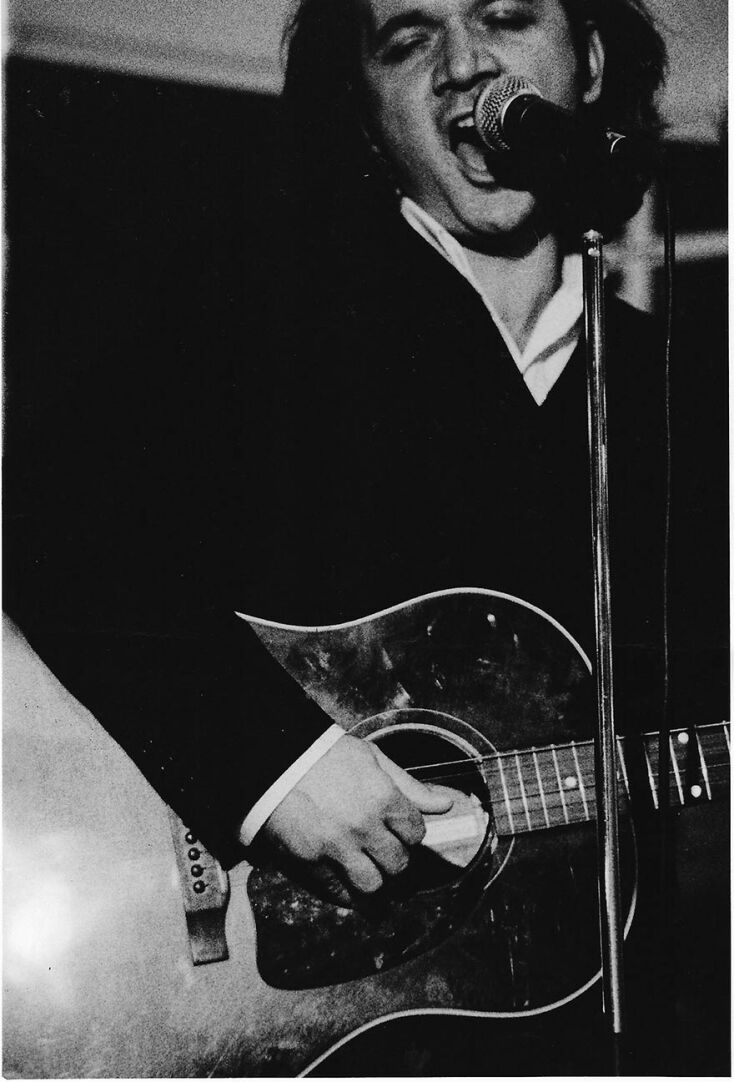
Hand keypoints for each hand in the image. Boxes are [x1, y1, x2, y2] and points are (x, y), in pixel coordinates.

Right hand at [254, 734, 456, 904]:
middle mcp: (364, 827)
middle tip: (384, 852)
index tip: (400, 831)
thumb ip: (410, 786)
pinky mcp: (310, 864)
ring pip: (373, 886)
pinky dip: (348, 893)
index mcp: (383, 798)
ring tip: (369, 871)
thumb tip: (447, 803)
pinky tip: (347, 881)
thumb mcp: (372, 759)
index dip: (410, 833)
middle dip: (395, 859)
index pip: (416, 834)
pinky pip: (339, 894)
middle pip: (398, 864)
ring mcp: (336, 849)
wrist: (274, 761)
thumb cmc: (323, 755)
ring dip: (375, 881)